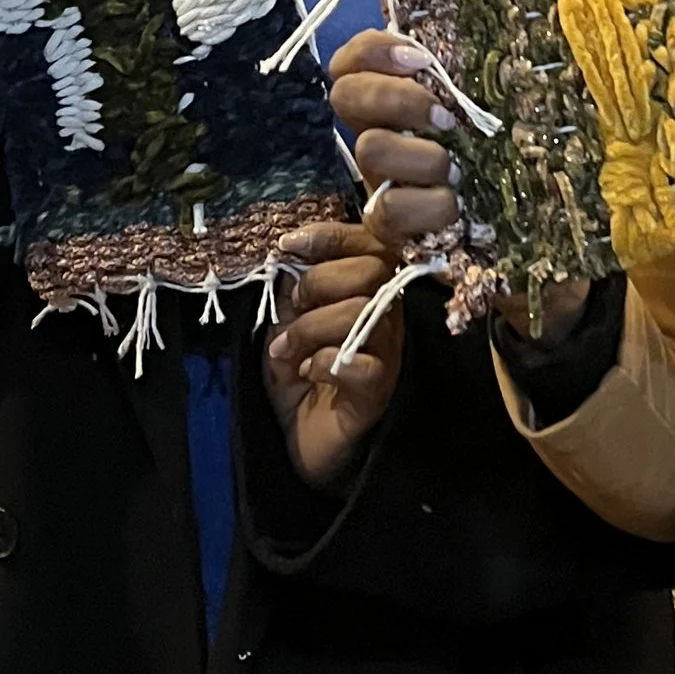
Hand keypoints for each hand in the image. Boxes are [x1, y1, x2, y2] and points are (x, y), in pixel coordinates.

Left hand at [266, 221, 406, 486]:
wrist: (297, 437)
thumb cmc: (298, 371)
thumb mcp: (287, 318)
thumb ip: (295, 284)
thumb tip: (289, 249)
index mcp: (370, 288)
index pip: (372, 241)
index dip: (332, 235)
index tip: (288, 244)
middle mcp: (389, 316)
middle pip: (372, 271)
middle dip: (318, 282)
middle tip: (291, 308)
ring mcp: (388, 354)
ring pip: (363, 314)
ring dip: (309, 328)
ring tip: (285, 351)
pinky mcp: (377, 393)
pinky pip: (362, 365)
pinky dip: (324, 363)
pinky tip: (308, 373)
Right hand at [328, 29, 589, 348]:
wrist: (539, 241)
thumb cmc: (526, 160)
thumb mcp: (515, 103)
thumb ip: (500, 58)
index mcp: (405, 95)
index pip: (353, 58)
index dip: (373, 50)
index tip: (421, 59)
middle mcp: (384, 132)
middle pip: (346, 95)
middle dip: (395, 98)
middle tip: (446, 116)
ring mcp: (383, 180)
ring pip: (369, 149)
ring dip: (422, 155)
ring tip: (461, 169)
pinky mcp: (394, 229)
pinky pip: (387, 210)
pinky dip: (427, 205)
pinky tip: (458, 208)